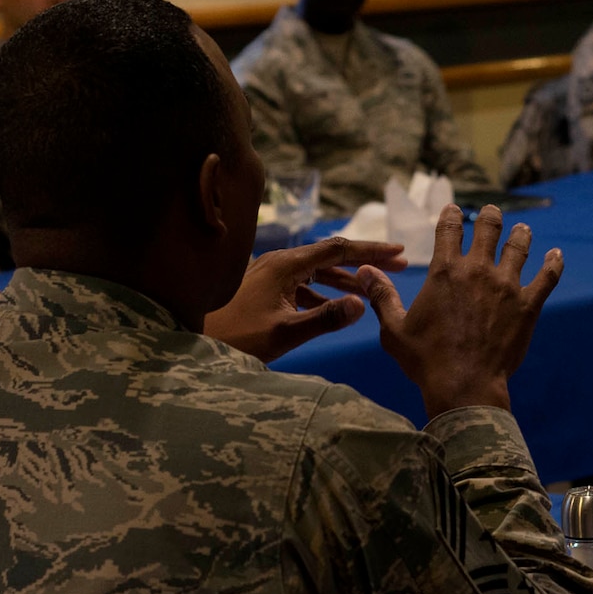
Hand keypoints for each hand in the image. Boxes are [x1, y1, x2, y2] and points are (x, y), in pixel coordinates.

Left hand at [204, 238, 407, 362]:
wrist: (193, 343)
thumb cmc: (236, 338)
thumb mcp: (285, 333)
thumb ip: (326, 318)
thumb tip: (363, 304)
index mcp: (285, 265)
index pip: (338, 249)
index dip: (371, 251)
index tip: (399, 252)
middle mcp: (278, 262)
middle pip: (330, 256)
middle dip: (364, 261)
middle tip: (397, 267)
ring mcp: (268, 274)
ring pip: (316, 271)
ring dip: (345, 279)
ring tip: (371, 289)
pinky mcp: (262, 288)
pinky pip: (301, 284)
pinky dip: (323, 292)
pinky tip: (335, 306)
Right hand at [359, 205, 562, 417]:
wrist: (464, 385)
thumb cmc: (425, 360)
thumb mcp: (394, 328)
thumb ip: (382, 295)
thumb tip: (364, 271)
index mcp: (444, 271)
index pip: (449, 230)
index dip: (451, 216)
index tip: (453, 210)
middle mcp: (477, 271)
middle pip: (488, 230)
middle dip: (489, 216)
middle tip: (491, 212)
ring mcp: (506, 286)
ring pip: (518, 247)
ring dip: (521, 235)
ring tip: (523, 229)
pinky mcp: (528, 306)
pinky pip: (547, 278)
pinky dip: (553, 264)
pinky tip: (557, 255)